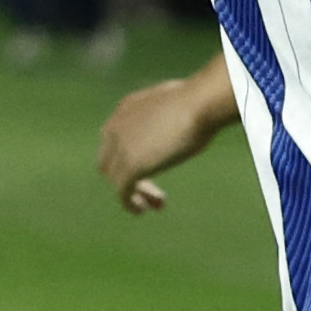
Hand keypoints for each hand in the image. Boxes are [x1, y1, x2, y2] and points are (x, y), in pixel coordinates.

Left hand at [98, 61, 241, 213]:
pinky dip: (131, 203)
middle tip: (153, 187)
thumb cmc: (201, 101)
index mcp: (126, 110)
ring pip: (117, 180)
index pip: (114, 140)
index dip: (128, 156)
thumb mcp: (176, 104)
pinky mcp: (131, 166)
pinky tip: (144, 210)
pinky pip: (123, 192)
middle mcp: (116, 127)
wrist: (200, 103)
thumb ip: (167, 116)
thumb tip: (183, 121)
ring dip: (135, 193)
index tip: (152, 166)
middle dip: (127, 176)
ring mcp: (121, 147)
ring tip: (157, 203)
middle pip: (110, 161)